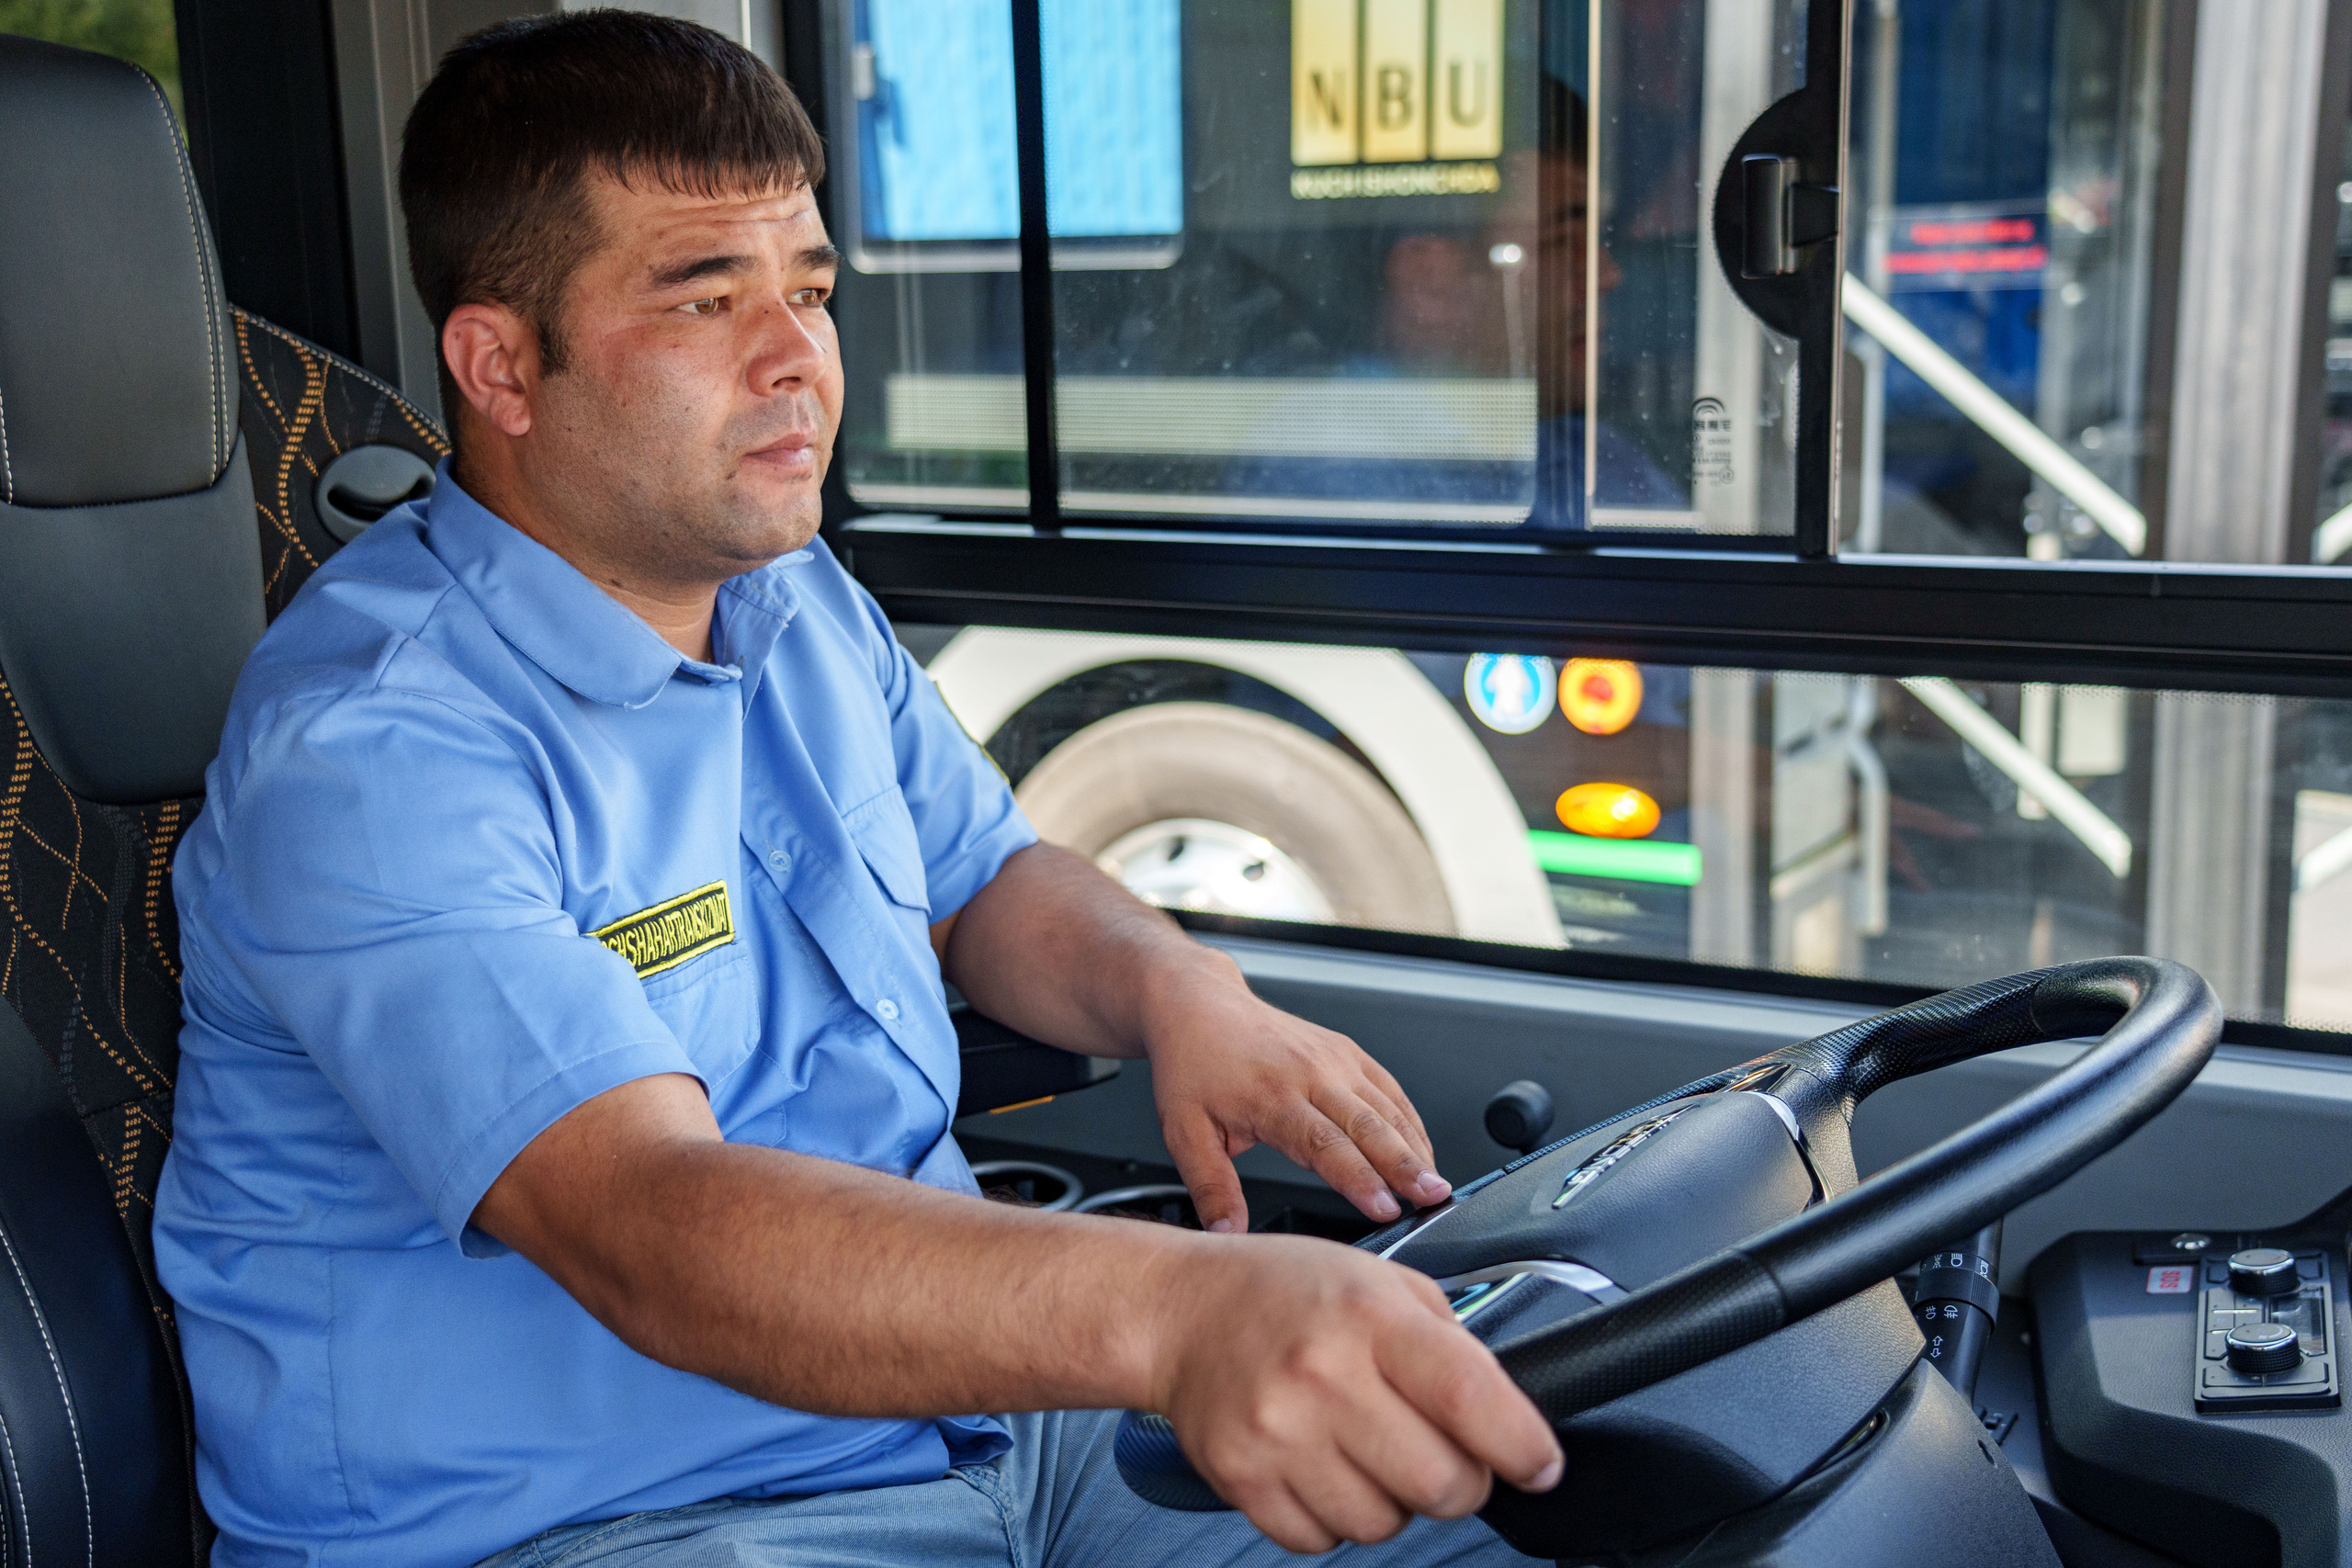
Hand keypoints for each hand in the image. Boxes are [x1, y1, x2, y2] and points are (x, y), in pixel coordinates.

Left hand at [1141, 952, 1451, 1232]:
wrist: (1199, 1005)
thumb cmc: (1192, 1066)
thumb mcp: (1184, 1133)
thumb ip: (1211, 1189)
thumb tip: (1227, 1236)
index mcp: (1271, 1095)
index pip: (1324, 1144)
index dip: (1359, 1178)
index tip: (1385, 1209)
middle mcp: (1309, 1073)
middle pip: (1368, 1125)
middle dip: (1405, 1165)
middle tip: (1433, 1198)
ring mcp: (1333, 1059)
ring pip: (1386, 1107)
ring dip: (1416, 1147)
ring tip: (1438, 1185)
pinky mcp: (1346, 1052)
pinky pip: (1388, 1088)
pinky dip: (1411, 1122)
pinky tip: (1423, 1151)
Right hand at [1149, 1234, 1563, 1550]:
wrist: (1182, 1311)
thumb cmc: (1285, 1291)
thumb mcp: (1380, 1279)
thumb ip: (1447, 1341)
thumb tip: (1507, 1417)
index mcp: (1370, 1317)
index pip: (1470, 1399)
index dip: (1522, 1446)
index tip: (1538, 1464)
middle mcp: (1323, 1374)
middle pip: (1440, 1483)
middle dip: (1461, 1481)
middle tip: (1443, 1455)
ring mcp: (1278, 1432)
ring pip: (1384, 1524)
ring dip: (1393, 1501)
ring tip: (1364, 1448)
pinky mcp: (1241, 1477)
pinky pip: (1322, 1541)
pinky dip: (1334, 1517)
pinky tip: (1320, 1465)